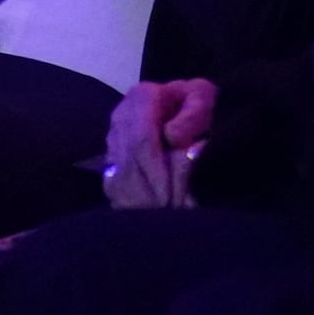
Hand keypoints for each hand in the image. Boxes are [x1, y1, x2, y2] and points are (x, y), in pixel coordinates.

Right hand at [102, 78, 218, 209]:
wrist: (183, 104)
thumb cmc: (196, 104)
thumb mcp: (203, 97)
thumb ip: (194, 113)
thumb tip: (172, 137)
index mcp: (141, 98)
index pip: (141, 141)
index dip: (153, 171)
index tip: (168, 197)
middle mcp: (120, 118)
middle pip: (127, 164)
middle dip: (147, 194)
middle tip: (167, 215)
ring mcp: (112, 138)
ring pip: (116, 178)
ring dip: (137, 203)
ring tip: (160, 217)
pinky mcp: (110, 157)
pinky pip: (112, 186)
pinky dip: (128, 204)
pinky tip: (147, 214)